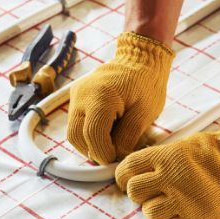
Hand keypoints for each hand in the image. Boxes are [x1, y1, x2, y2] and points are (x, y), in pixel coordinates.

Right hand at [67, 32, 174, 163]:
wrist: (141, 58)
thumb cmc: (147, 83)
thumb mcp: (145, 113)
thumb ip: (128, 137)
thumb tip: (117, 158)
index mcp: (101, 96)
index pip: (92, 136)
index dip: (104, 153)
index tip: (116, 160)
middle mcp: (82, 94)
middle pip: (76, 136)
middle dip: (93, 151)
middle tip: (113, 156)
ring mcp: (76, 94)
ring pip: (72, 131)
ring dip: (88, 143)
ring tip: (110, 144)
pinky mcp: (76, 95)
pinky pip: (75, 121)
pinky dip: (87, 132)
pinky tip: (105, 131)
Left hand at [115, 119, 219, 218]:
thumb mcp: (184, 145)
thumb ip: (161, 158)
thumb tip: (141, 169)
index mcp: (165, 158)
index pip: (126, 169)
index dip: (124, 176)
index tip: (127, 179)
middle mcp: (169, 180)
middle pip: (134, 192)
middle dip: (140, 192)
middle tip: (153, 191)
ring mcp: (180, 203)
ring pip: (149, 212)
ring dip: (157, 208)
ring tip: (174, 201)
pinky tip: (190, 209)